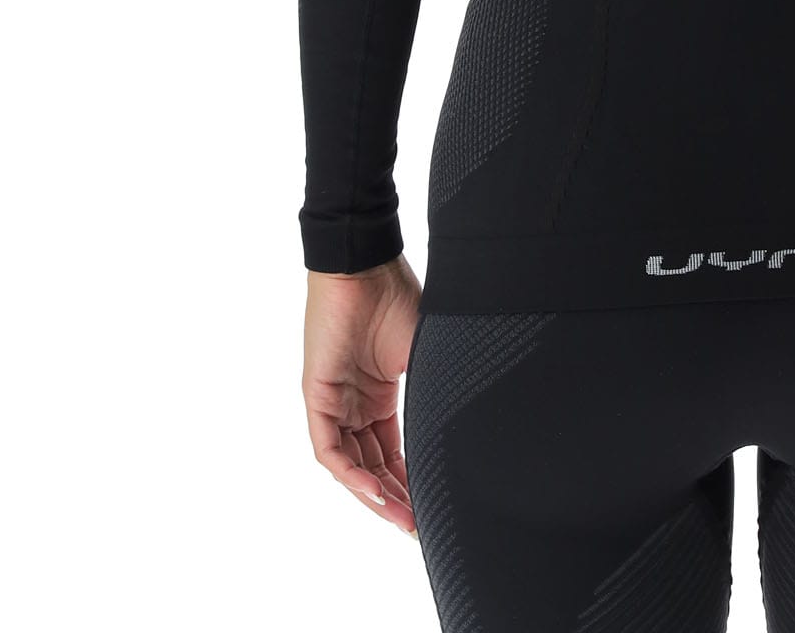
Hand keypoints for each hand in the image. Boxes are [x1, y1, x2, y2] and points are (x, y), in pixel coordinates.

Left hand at [302, 255, 420, 535]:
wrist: (368, 265)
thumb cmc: (400, 298)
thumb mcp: (428, 354)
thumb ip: (438, 389)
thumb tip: (476, 419)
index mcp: (380, 395)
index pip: (394, 452)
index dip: (412, 481)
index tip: (433, 509)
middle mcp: (355, 404)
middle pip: (373, 466)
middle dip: (396, 499)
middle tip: (419, 527)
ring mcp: (335, 402)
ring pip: (351, 465)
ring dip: (374, 495)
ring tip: (402, 519)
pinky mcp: (317, 396)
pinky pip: (330, 448)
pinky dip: (350, 473)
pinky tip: (374, 491)